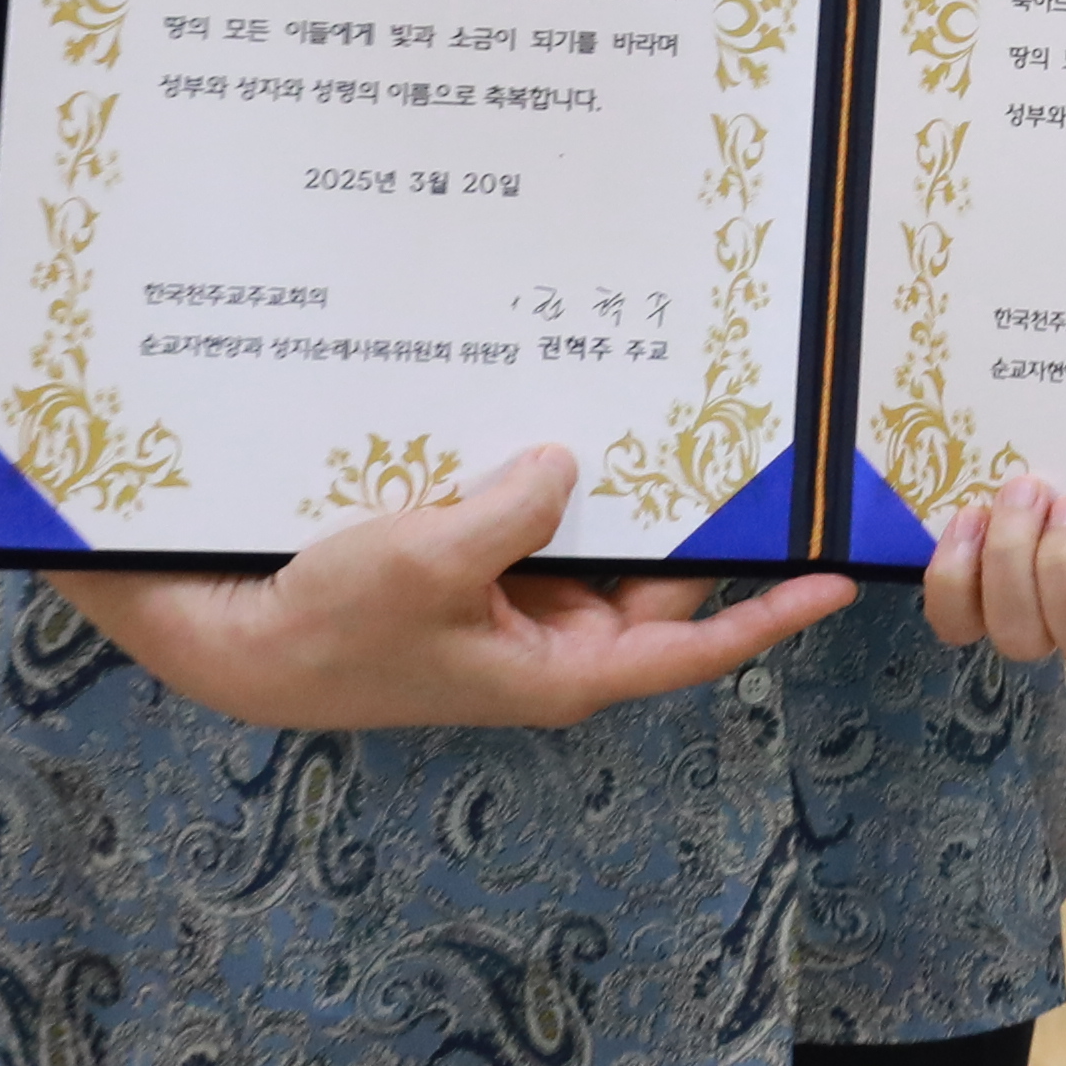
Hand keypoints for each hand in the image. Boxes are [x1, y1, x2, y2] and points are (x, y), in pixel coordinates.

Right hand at [47, 444, 854, 732]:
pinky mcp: (468, 569)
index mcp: (562, 666)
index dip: (768, 613)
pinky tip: (563, 406)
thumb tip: (570, 464)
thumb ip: (513, 513)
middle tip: (756, 436)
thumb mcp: (428, 563)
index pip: (692, 646)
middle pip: (653, 572)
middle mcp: (549, 638)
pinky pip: (534, 517)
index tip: (837, 577)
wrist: (228, 637)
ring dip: (617, 481)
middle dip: (694, 511)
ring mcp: (510, 603)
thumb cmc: (329, 628)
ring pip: (594, 536)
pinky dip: (549, 473)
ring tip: (669, 398)